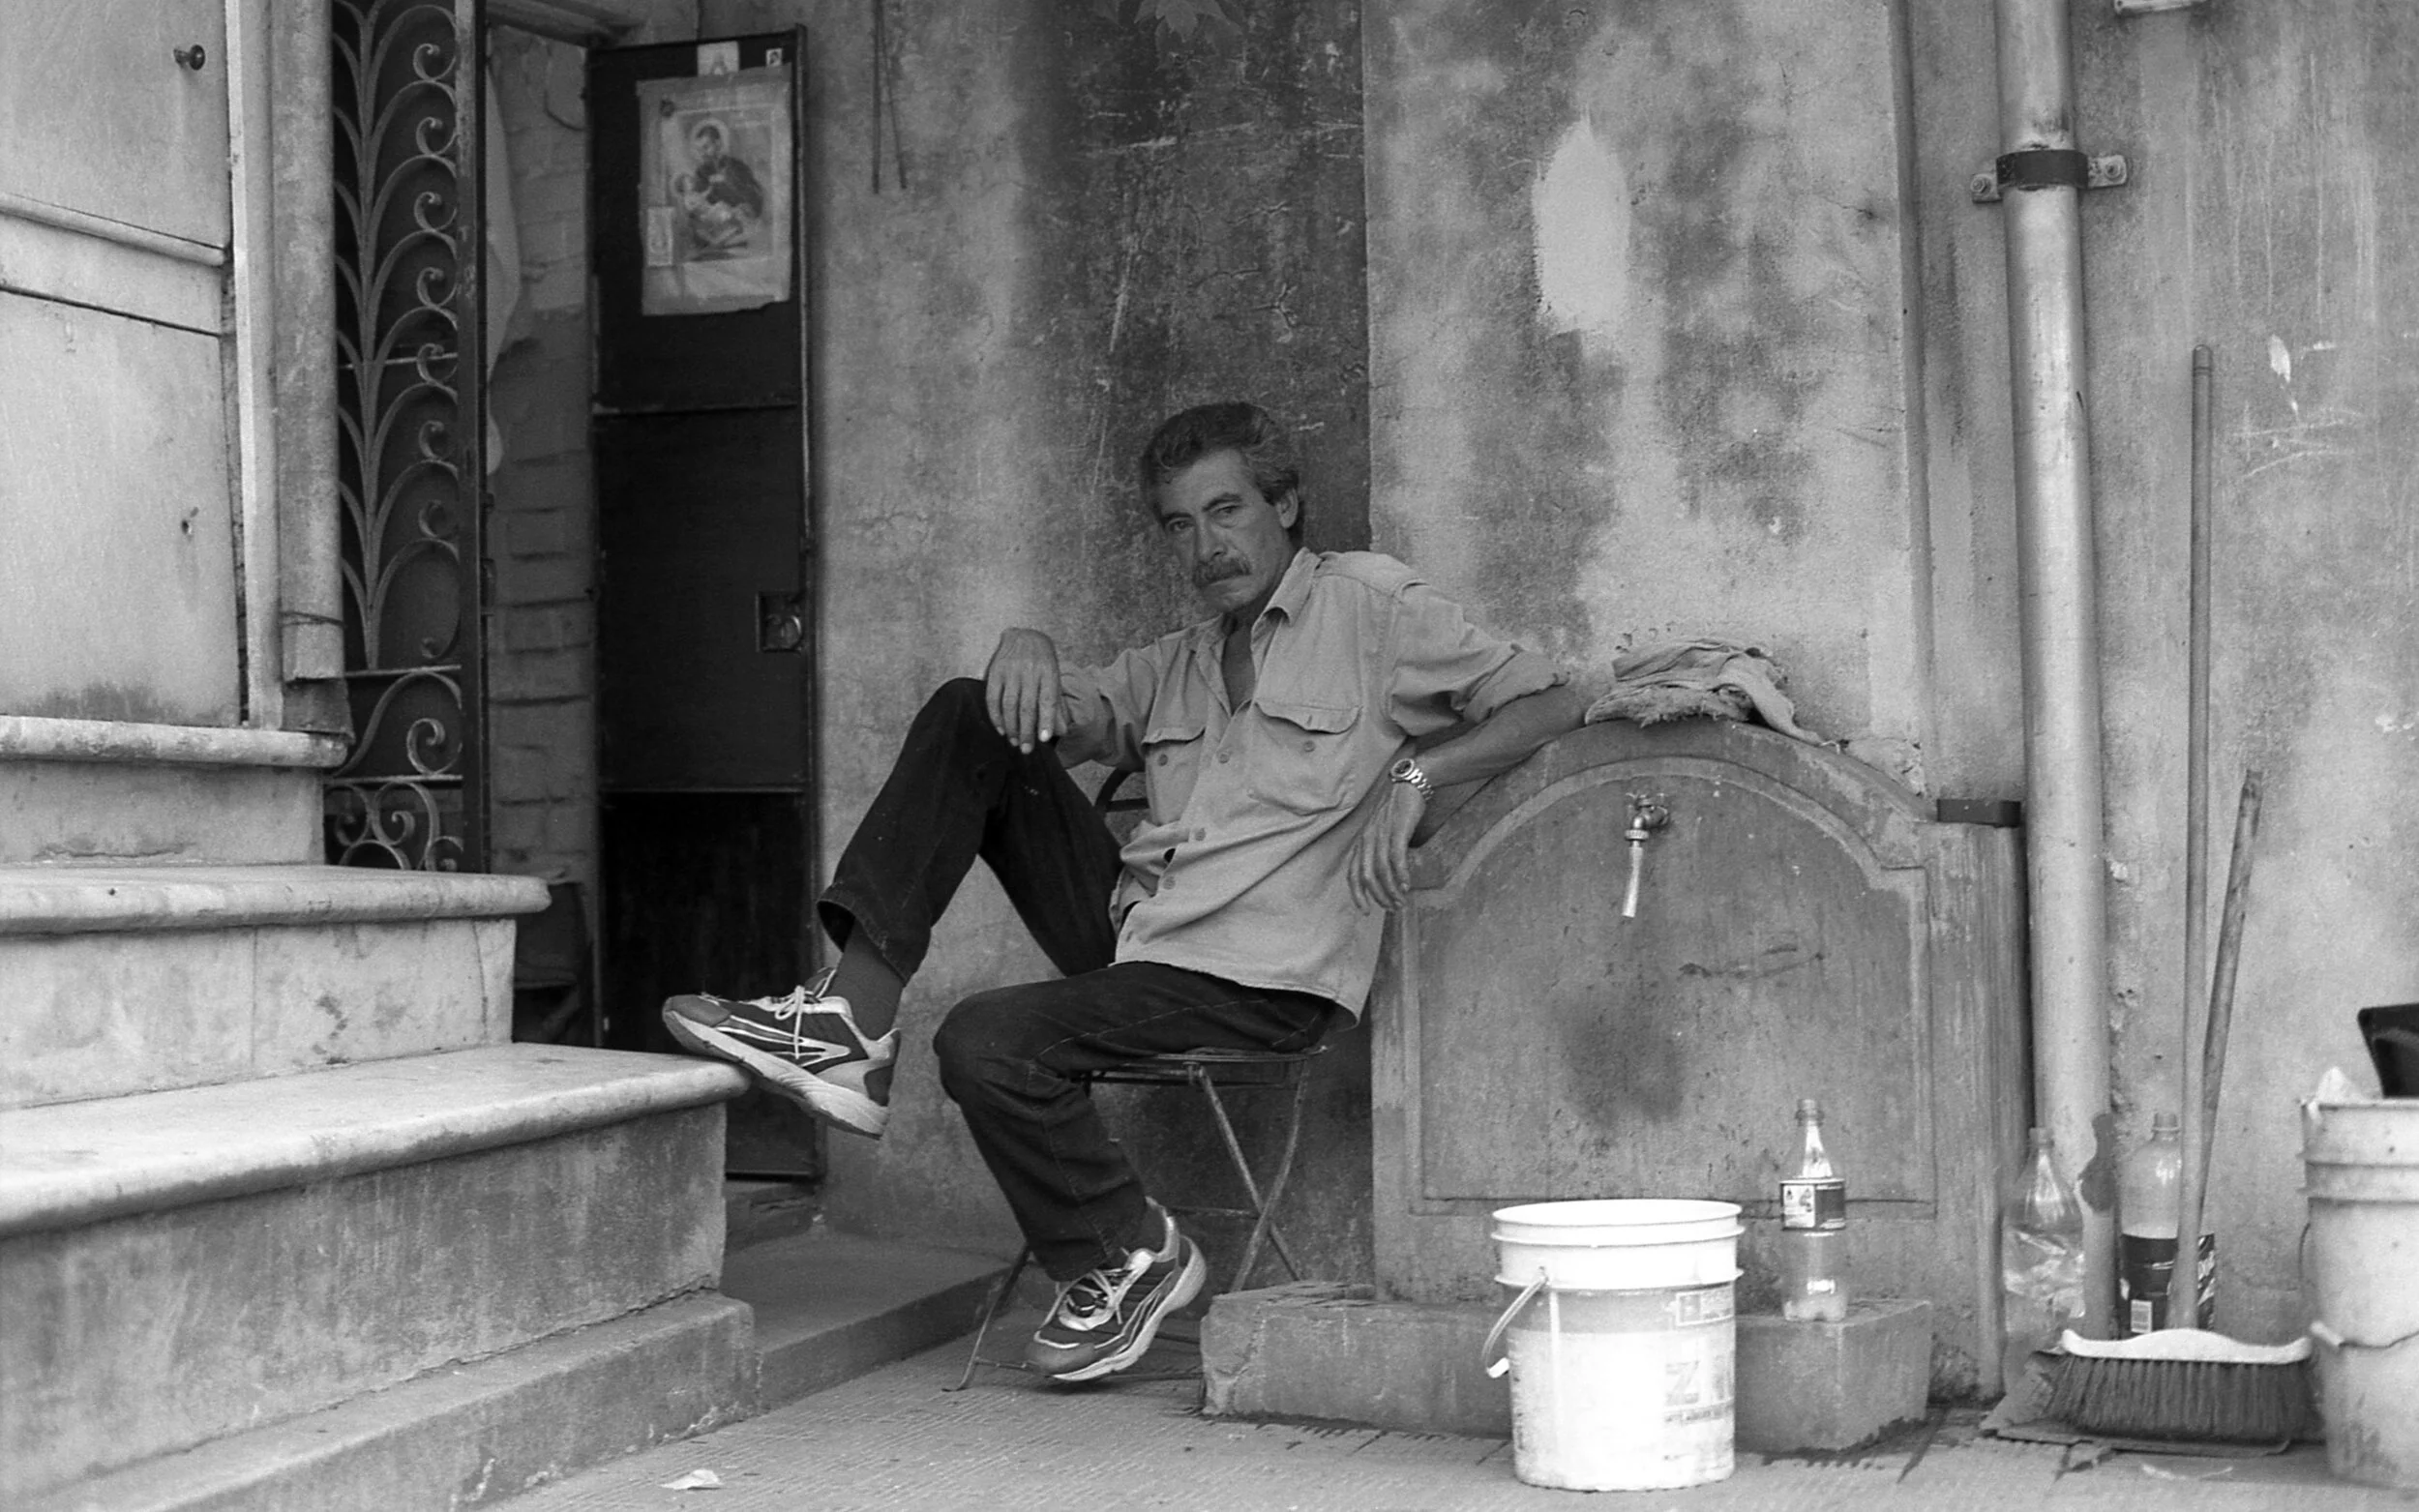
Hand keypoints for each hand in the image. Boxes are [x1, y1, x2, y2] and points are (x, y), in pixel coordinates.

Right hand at [984, 628, 1061, 753]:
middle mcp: (1030, 671)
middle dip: (1026, 731)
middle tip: (1026, 749)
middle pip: (1027, 707)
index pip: (1048, 700)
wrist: (1024, 634)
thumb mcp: (1054, 677)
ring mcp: (1011, 671)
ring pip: (1010, 705)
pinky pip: (993, 698)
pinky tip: (1001, 728)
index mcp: (1049, 672)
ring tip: (1014, 741)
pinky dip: (996, 716)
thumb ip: (1055, 702)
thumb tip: (1059, 730)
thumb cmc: (1042, 662)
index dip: (1045, 720)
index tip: (1044, 739)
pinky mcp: (995, 671)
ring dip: (1011, 727)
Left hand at [1347, 777, 1427, 912]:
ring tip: (1401, 902)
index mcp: (1362, 841)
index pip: (1352, 874)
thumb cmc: (1397, 810)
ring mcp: (1381, 834)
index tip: (1366, 911)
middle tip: (1392, 908)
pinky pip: (1396, 857)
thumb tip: (1385, 874)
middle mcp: (1367, 839)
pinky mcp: (1397, 830)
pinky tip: (1406, 885)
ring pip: (1381, 870)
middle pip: (1366, 876)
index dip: (1357, 895)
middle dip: (1378, 897)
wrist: (1409, 783)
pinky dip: (1400, 874)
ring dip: (1391, 890)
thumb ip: (1378, 850)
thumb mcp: (1381, 831)